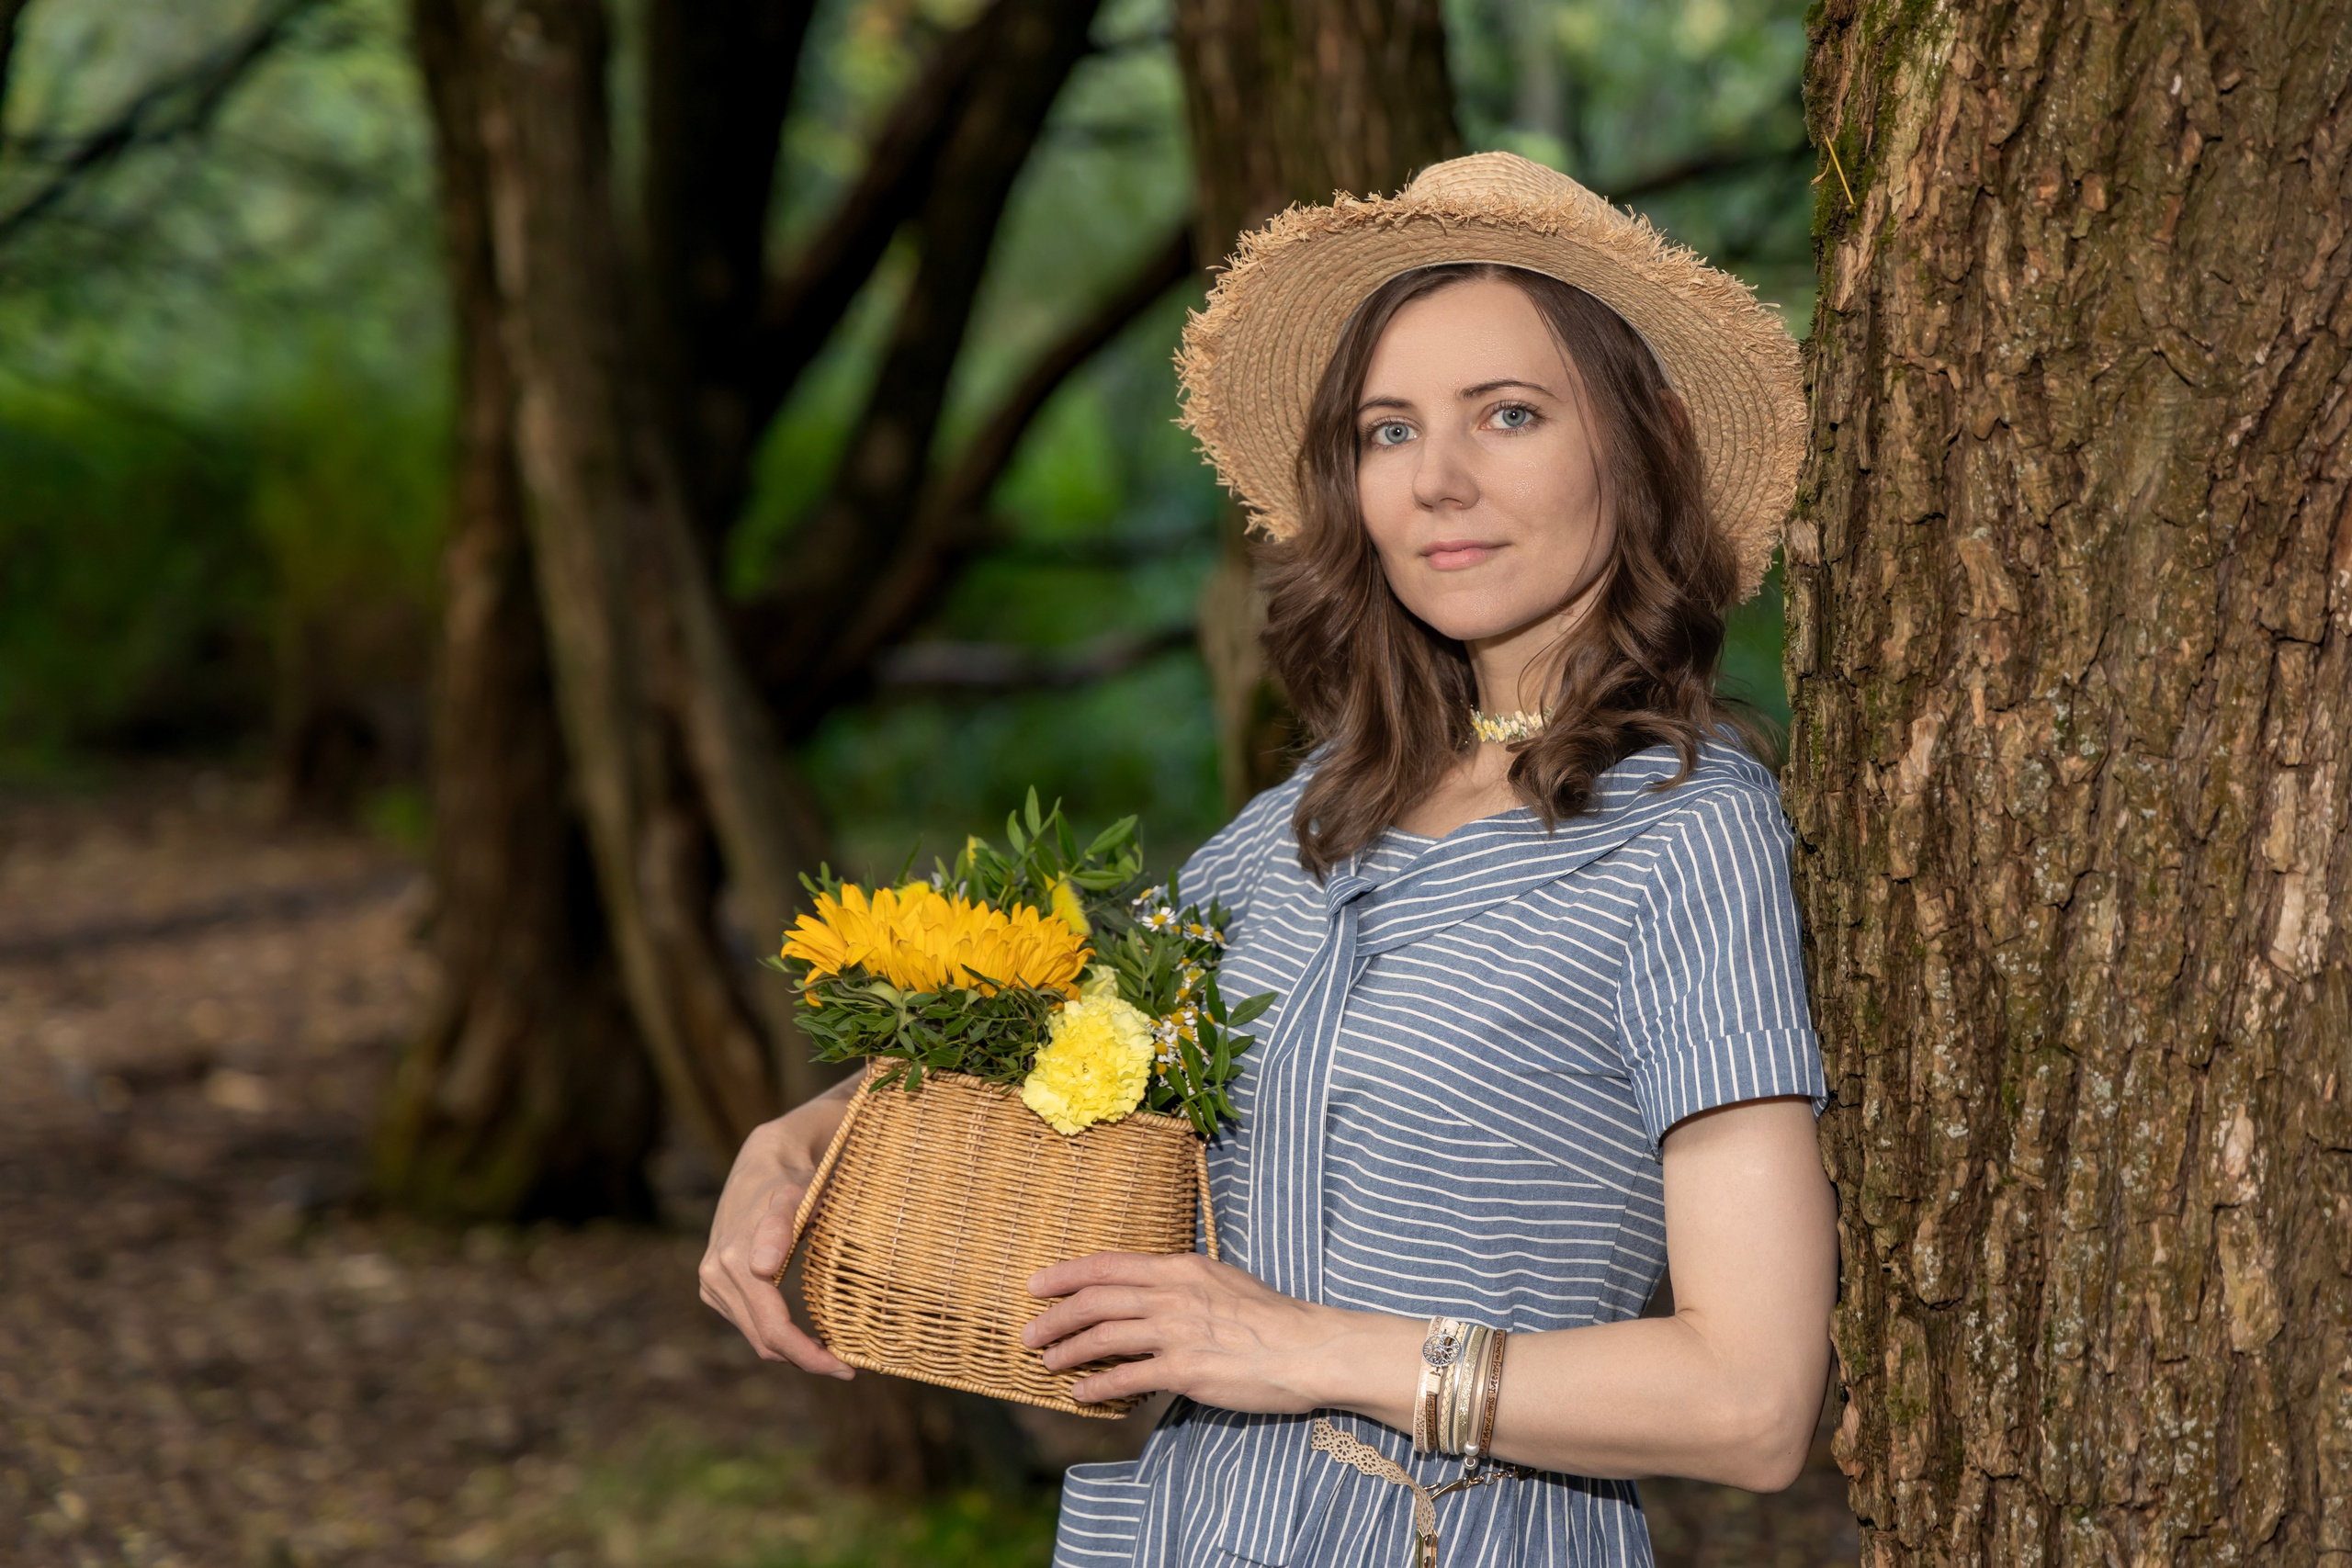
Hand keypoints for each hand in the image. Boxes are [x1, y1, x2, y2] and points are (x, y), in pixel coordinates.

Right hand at [698, 1104, 853, 1376]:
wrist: (764, 1163)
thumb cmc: (793, 1180)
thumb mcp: (796, 1196)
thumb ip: (781, 1227)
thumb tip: (763, 1269)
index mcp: (733, 1262)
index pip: (774, 1330)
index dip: (809, 1356)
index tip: (847, 1367)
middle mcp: (715, 1276)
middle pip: (764, 1341)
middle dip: (806, 1359)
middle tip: (848, 1366)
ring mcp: (712, 1283)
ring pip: (756, 1337)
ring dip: (792, 1350)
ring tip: (833, 1350)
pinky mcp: (714, 1285)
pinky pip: (749, 1323)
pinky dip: (777, 1333)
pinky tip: (805, 1332)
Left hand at [1023, 1251, 1391, 1411]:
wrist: (1307, 1348)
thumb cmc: (1270, 1318)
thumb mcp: (1221, 1282)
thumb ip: (1181, 1284)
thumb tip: (1146, 1293)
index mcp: (1180, 1268)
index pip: (1108, 1265)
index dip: (1065, 1275)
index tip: (1035, 1285)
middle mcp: (1173, 1294)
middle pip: (1095, 1301)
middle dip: (1054, 1318)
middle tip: (1028, 1334)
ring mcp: (1177, 1332)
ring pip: (1103, 1338)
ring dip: (1067, 1352)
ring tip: (1048, 1364)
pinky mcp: (1185, 1370)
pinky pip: (1127, 1379)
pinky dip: (1096, 1388)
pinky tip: (1081, 1395)